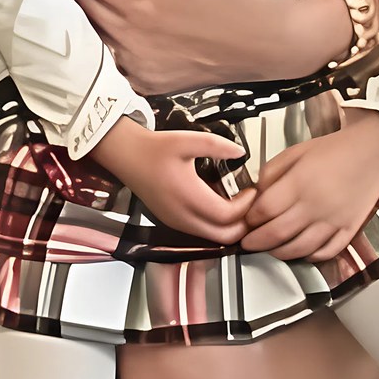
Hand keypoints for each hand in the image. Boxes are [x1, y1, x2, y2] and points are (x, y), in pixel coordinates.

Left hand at [75, 0, 353, 96]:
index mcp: (141, 5)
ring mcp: (137, 66)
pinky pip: (112, 59)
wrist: (269, 46)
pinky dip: (106, 40)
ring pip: (93, 34)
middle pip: (84, 7)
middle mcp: (131, 40)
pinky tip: (117, 26)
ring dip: (88, 12)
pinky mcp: (146, 84)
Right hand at [94, 117, 249, 243]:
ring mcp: (175, 222)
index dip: (246, 206)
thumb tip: (240, 151)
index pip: (227, 216)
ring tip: (236, 204)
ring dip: (229, 226)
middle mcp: (180, 215)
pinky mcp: (172, 222)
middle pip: (223, 237)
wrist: (126, 156)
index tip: (252, 191)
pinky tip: (217, 204)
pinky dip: (215, 225)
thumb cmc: (152, 149)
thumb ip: (216, 145)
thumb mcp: (186, 140)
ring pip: (213, 238)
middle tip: (250, 204)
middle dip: (242, 224)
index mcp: (186, 195)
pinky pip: (201, 233)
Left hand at [242, 109, 378, 259]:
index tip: (246, 220)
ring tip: (270, 249)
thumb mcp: (294, 152)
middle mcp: (316, 205)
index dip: (250, 219)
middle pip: (277, 233)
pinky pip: (326, 252)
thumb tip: (255, 196)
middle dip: (256, 242)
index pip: (264, 210)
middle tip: (248, 243)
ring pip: (300, 248)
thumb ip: (270, 174)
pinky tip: (300, 251)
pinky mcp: (350, 229)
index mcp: (299, 183)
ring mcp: (334, 220)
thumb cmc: (333, 150)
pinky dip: (309, 256)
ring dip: (279, 253)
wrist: (372, 152)